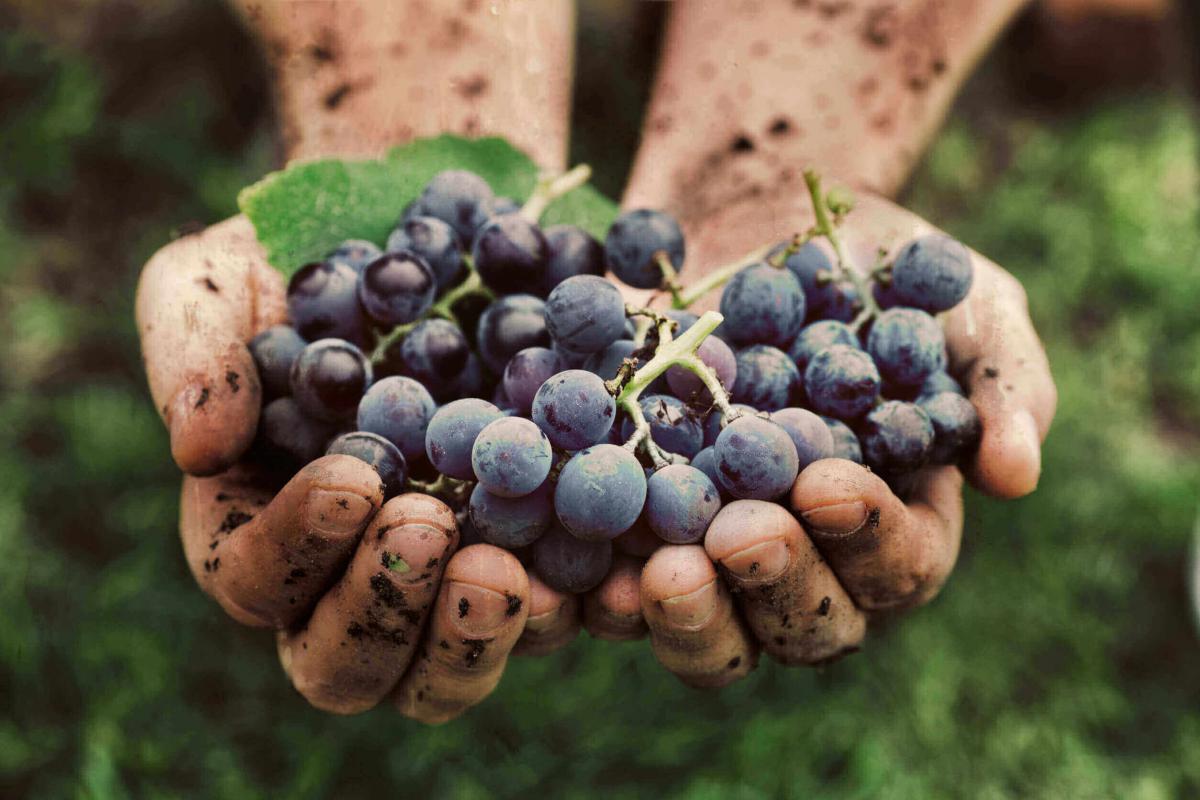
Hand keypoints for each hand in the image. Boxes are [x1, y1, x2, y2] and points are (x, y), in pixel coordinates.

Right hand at [136, 217, 582, 719]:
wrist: (435, 234)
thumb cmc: (305, 260)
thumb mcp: (222, 277)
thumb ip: (191, 351)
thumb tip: (199, 448)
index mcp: (265, 530)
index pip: (258, 580)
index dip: (297, 546)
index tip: (354, 479)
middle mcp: (354, 576)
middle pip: (347, 666)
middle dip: (383, 611)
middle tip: (431, 529)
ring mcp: (450, 577)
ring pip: (447, 674)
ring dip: (475, 640)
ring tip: (508, 572)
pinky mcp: (540, 556)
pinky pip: (558, 618)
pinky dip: (579, 609)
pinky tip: (610, 572)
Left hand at [599, 188, 1056, 683]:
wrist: (755, 219)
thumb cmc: (876, 268)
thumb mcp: (962, 304)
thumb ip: (1001, 383)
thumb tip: (1016, 476)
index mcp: (896, 523)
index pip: (898, 565)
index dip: (868, 537)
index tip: (829, 483)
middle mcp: (808, 558)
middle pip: (803, 624)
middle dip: (774, 586)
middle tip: (740, 536)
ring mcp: (716, 550)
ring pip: (710, 628)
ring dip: (685, 616)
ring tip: (657, 574)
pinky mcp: (634, 524)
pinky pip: (614, 581)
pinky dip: (593, 590)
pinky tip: (571, 569)